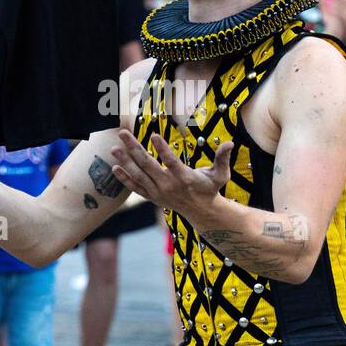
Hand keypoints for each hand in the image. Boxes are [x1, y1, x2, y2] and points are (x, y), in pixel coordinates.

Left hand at [110, 130, 232, 225]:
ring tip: (114, 148)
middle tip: (123, 133)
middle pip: (148, 165)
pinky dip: (125, 179)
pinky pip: (136, 187)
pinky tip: (114, 168)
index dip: (163, 149)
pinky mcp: (152, 197)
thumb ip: (223, 158)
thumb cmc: (210, 189)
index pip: (171, 162)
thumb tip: (230, 143)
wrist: (201, 212)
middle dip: (134, 148)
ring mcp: (158, 192)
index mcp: (184, 178)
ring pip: (138, 175)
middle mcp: (168, 186)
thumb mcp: (220, 175)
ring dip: (125, 161)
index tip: (154, 135)